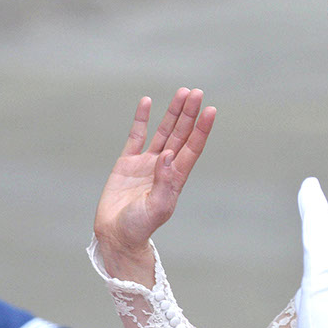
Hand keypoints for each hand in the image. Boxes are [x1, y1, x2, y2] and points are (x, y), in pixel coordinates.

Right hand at [94, 88, 214, 280]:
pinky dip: (142, 119)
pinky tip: (148, 102)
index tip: (211, 110)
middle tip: (197, 92)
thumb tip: (169, 156)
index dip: (202, 129)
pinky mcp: (127, 163)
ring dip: (173, 113)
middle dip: (189, 114)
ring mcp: (146, 163)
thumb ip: (165, 183)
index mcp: (176, 177)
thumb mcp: (157, 208)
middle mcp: (165, 167)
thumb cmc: (139, 227)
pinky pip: (136, 136)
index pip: (193, 147)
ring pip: (163, 132)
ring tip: (182, 93)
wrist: (116, 235)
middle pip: (181, 134)